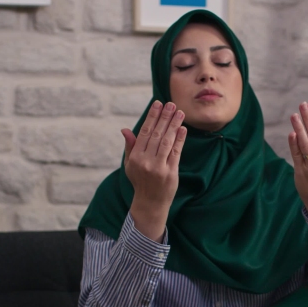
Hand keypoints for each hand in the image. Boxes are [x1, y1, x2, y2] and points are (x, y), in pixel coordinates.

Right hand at [123, 100, 186, 240]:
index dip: (152, 117)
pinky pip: (176, 152)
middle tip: (171, 104)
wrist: (150, 202)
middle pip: (157, 134)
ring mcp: (159, 167)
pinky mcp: (171, 172)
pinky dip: (180, 139)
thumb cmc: (139, 181)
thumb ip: (130, 146)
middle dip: (165, 117)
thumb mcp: (130, 164)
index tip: (157, 104)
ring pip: (167, 141)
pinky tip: (182, 129)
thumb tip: (125, 129)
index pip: (145, 132)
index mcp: (135, 157)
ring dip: (174, 125)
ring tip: (180, 112)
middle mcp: (146, 161)